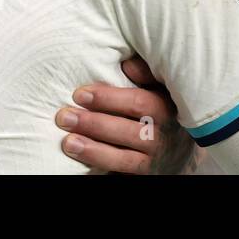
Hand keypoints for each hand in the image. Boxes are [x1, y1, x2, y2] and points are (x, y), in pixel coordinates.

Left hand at [55, 57, 195, 174]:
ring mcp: (153, 158)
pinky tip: (80, 161)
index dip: (108, 99)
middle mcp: (162, 136)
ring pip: (124, 158)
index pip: (139, 103)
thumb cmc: (157, 104)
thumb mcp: (156, 85)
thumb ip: (144, 72)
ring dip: (93, 150)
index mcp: (165, 107)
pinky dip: (100, 165)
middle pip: (129, 131)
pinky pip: (122, 173)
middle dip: (94, 124)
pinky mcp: (144, 174)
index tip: (79, 94)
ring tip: (68, 142)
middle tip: (64, 117)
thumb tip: (127, 64)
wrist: (174, 144)